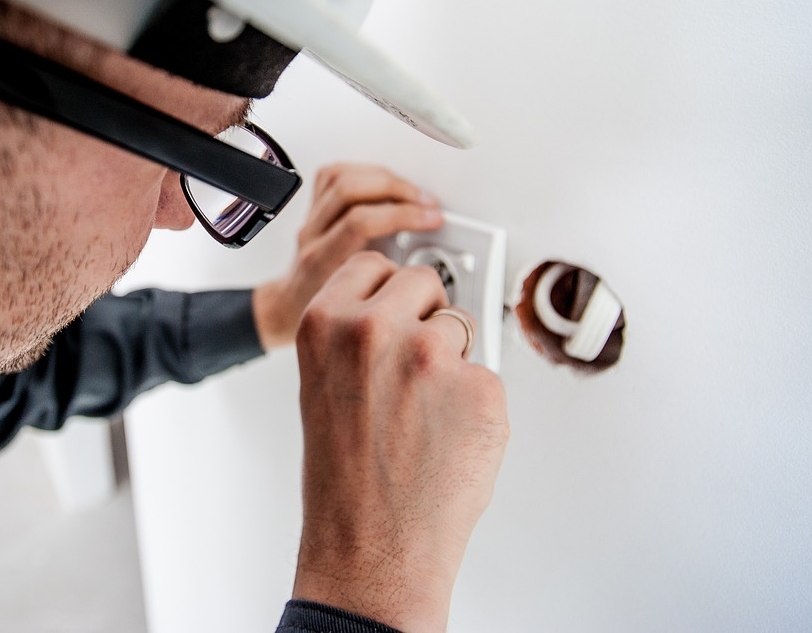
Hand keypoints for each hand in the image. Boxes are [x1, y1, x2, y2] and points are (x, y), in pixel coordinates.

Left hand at [253, 163, 442, 348]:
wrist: (291, 306)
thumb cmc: (324, 311)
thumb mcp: (362, 309)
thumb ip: (390, 288)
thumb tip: (432, 273)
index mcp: (322, 261)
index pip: (360, 222)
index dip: (402, 215)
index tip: (432, 220)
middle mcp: (312, 235)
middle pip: (349, 190)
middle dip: (397, 190)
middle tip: (427, 204)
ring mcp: (310, 219)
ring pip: (341, 177)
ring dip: (384, 178)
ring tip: (412, 192)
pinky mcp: (312, 207)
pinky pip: (333, 174)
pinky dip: (364, 171)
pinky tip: (384, 182)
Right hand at [290, 252, 508, 632]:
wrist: (371, 546)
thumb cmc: (344, 477)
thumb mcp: (322, 384)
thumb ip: (353, 336)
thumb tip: (402, 312)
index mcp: (326, 322)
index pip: (373, 264)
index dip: (388, 291)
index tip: (393, 309)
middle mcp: (375, 329)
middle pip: (423, 282)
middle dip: (425, 315)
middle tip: (412, 367)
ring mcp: (432, 356)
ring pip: (462, 325)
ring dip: (454, 359)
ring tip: (425, 412)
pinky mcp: (481, 388)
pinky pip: (488, 375)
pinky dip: (476, 403)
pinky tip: (448, 437)